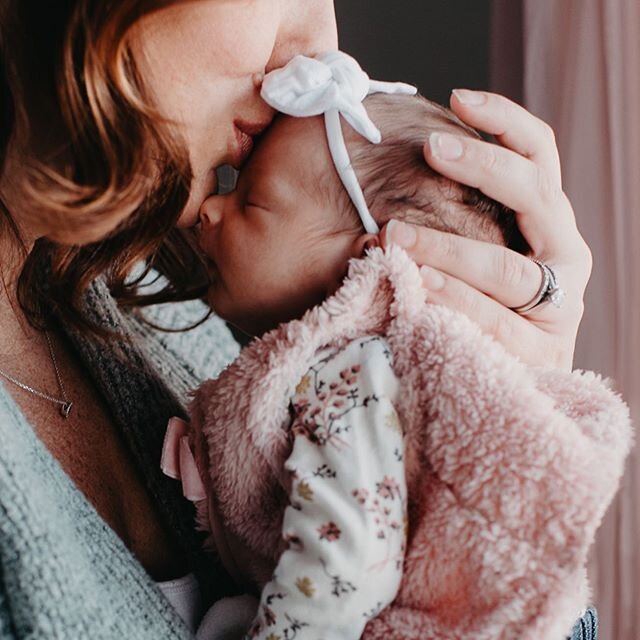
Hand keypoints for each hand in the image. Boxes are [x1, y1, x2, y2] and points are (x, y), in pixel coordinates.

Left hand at [380, 89, 590, 370]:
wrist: (512, 382)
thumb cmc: (485, 303)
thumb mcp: (480, 250)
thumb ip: (466, 216)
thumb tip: (412, 157)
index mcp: (551, 224)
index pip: (541, 158)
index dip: (506, 123)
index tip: (458, 98)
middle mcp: (566, 255)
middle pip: (536, 196)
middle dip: (483, 167)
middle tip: (432, 147)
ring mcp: (562, 305)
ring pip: (507, 268)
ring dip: (448, 248)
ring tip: (397, 235)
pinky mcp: (544, 352)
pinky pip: (495, 321)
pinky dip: (455, 301)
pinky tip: (420, 285)